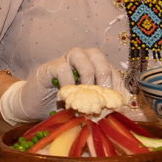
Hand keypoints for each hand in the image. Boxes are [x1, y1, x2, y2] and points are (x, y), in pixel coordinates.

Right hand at [0, 50, 121, 123]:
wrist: (31, 108)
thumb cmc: (61, 108)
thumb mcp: (87, 107)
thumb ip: (105, 105)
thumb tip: (130, 108)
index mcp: (91, 67)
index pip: (109, 67)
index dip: (115, 84)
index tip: (115, 104)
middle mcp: (79, 60)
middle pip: (97, 55)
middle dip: (103, 75)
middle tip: (102, 96)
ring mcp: (63, 61)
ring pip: (80, 54)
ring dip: (86, 74)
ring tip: (85, 93)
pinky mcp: (48, 68)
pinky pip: (62, 67)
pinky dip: (68, 82)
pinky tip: (67, 97)